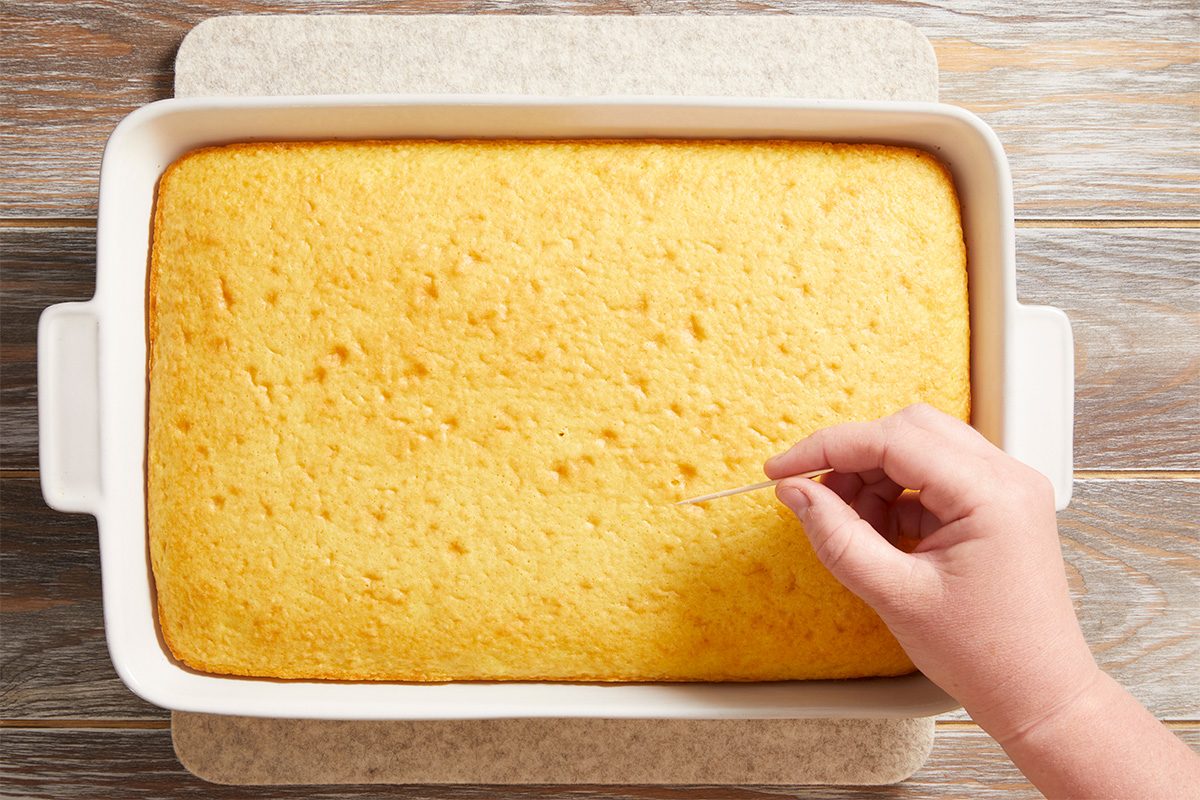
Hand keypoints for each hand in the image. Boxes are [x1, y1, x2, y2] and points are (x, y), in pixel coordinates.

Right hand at [764, 404, 1095, 741]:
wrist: (1038, 694)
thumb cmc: (983, 654)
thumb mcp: (894, 595)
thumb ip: (837, 536)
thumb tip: (795, 491)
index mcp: (991, 492)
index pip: (893, 439)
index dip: (828, 448)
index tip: (781, 470)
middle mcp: (1007, 476)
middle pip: (909, 430)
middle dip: (852, 457)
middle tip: (813, 495)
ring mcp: (1007, 487)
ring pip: (920, 446)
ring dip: (873, 476)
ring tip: (850, 524)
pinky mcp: (998, 503)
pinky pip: (935, 474)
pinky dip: (896, 494)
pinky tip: (879, 532)